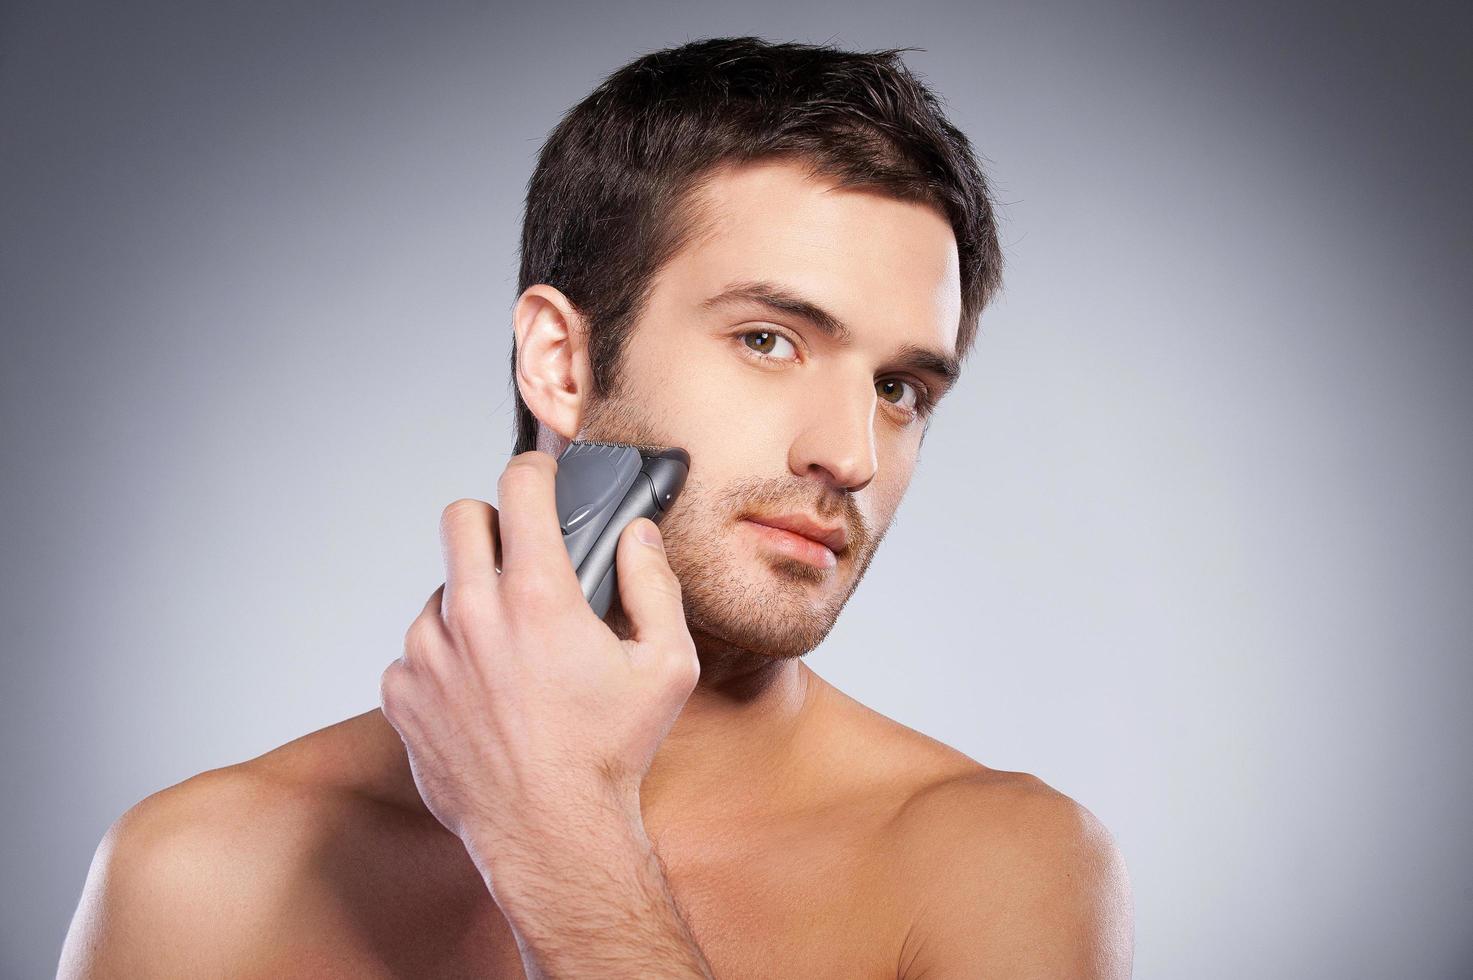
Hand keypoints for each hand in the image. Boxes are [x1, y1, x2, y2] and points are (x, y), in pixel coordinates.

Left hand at [378, 450, 698, 886]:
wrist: (549, 833)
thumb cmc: (607, 755)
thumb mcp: (666, 666)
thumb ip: (654, 584)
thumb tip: (635, 535)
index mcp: (537, 597)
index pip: (519, 488)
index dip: (535, 471)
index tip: (540, 479)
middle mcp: (473, 615)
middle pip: (459, 519)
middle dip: (491, 524)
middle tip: (517, 556)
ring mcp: (427, 654)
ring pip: (438, 590)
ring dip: (468, 603)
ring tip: (506, 649)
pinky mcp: (401, 693)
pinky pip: (416, 650)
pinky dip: (444, 659)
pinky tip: (480, 692)